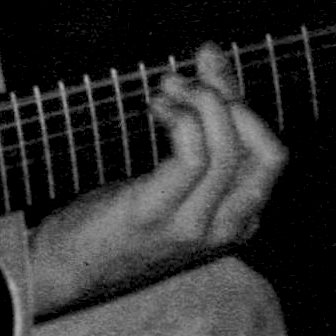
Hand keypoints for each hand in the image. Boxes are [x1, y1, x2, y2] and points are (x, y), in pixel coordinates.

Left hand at [28, 43, 285, 318]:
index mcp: (239, 221)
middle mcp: (227, 229)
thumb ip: (200, 132)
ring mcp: (193, 226)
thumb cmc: (115, 219)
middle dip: (231, 98)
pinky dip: (180, 118)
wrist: (65, 270)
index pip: (269, 153)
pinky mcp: (156, 214)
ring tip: (167, 89)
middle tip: (187, 77)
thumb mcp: (172, 179)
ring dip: (200, 101)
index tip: (210, 65)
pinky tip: (156, 108)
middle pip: (264, 150)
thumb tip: (212, 66)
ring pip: (229, 148)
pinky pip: (193, 156)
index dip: (244, 101)